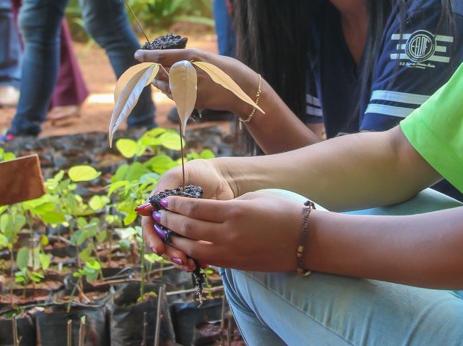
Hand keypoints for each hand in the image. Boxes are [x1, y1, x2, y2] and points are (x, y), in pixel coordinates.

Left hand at [135, 48, 256, 114]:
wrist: (240, 88)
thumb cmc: (222, 70)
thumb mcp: (204, 58)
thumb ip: (184, 62)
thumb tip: (163, 65)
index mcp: (191, 56)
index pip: (162, 56)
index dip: (147, 56)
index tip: (137, 55)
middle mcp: (189, 72)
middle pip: (160, 73)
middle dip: (153, 73)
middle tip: (148, 72)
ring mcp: (190, 88)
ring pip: (166, 87)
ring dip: (160, 84)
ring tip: (159, 80)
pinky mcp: (193, 101)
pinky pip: (175, 98)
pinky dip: (172, 94)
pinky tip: (176, 90)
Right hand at [137, 158, 236, 258]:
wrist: (221, 178)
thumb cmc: (196, 172)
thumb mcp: (178, 176)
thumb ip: (162, 190)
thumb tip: (143, 209)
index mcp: (159, 207)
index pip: (149, 227)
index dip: (152, 239)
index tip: (158, 249)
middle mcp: (167, 221)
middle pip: (162, 242)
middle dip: (169, 253)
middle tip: (180, 259)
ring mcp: (182, 230)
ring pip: (176, 250)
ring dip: (181, 259)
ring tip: (190, 266)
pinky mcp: (198, 237)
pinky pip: (193, 252)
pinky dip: (195, 259)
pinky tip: (201, 265)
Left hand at [144, 191, 303, 271]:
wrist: (305, 240)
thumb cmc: (283, 212)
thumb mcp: (254, 199)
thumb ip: (228, 206)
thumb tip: (207, 211)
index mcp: (234, 212)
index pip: (194, 208)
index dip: (175, 204)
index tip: (164, 201)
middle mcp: (229, 234)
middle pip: (189, 228)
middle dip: (169, 221)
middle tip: (157, 215)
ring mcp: (231, 252)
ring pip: (193, 248)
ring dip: (176, 240)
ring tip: (166, 232)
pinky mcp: (235, 265)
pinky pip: (207, 259)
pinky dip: (192, 252)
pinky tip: (185, 246)